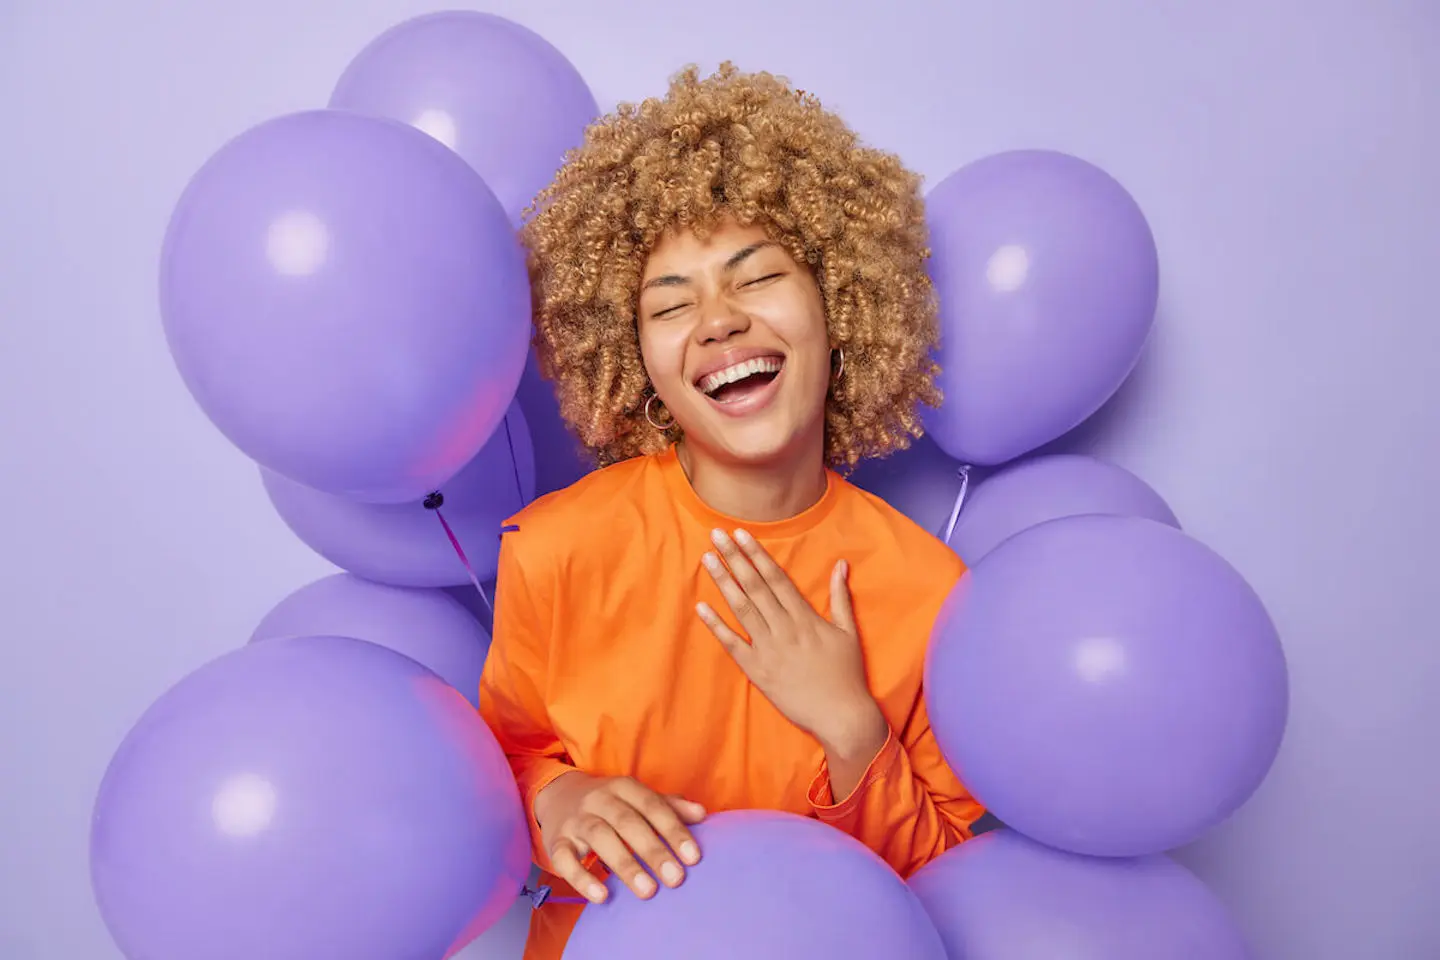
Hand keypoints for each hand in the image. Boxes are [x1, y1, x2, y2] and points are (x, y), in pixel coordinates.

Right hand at [533, 771, 705, 903]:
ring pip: (600, 837)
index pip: (652, 806)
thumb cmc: (612, 805)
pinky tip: (602, 896)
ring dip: (625, 865)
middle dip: (653, 851)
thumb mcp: (638, 799)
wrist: (559, 797)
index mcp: (624, 787)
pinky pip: (565, 859)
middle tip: (676, 879)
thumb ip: (669, 807)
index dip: (673, 830)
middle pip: (628, 822)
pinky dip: (582, 878)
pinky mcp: (556, 841)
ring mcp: (576, 820)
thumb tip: (702, 814)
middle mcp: (599, 799)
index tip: (694, 858)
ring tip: (648, 891)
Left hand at [697, 528, 885, 758]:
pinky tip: (701, 607)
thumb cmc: (847, 674)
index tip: (741, 534)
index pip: (776, 578)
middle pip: (755, 586)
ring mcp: (768, 649)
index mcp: (805, 617)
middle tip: (715, 534)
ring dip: (723, 582)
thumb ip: (840, 596)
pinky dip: (716, 626)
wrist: (841, 715)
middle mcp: (784, 628)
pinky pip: (733, 644)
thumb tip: (841, 565)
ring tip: (707, 559)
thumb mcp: (848, 632)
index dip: (757, 554)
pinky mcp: (757, 671)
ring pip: (742, 609)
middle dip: (735, 558)